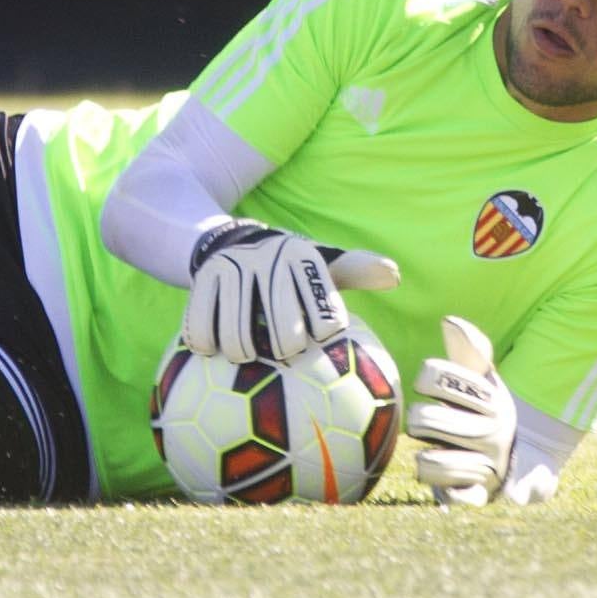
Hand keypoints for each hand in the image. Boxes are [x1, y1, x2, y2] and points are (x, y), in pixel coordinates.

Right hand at [182, 219, 399, 362]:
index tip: (314, 333)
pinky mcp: (203, 277)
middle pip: (285, 338)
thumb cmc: (288, 270)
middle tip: (279, 353)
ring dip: (242, 356)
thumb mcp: (323, 266)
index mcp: (305, 256)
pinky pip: (202, 330)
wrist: (232, 241)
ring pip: (238, 340)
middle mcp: (270, 257)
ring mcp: (234, 266)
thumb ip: (357, 272)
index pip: (325, 322)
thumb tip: (394, 275)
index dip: (321, 336)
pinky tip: (212, 348)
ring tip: (246, 355)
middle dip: (284, 352)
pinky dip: (207, 347)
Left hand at [406, 315, 516, 506]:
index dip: (426, 380)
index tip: (436, 387)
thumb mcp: (483, 377)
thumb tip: (450, 322)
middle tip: (433, 427)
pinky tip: (450, 484)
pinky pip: (451, 497)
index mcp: (490, 397)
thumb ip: (469, 349)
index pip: (433, 376)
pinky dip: (446, 492)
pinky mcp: (481, 495)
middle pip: (423, 420)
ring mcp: (488, 465)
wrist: (523, 454)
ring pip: (428, 462)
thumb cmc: (484, 408)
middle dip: (420, 422)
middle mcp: (493, 431)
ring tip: (437, 452)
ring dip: (425, 458)